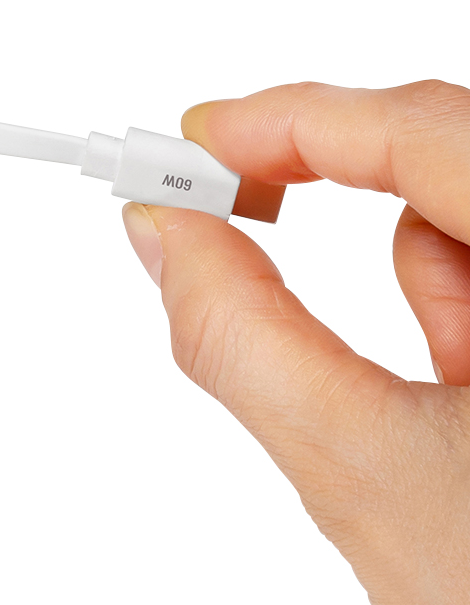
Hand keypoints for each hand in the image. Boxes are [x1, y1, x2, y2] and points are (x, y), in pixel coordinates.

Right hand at [123, 81, 469, 604]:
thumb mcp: (360, 484)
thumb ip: (243, 339)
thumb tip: (163, 236)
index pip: (434, 137)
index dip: (298, 120)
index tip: (191, 145)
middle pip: (455, 159)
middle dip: (340, 181)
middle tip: (215, 206)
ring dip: (417, 276)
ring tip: (405, 399)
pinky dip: (448, 315)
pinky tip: (440, 400)